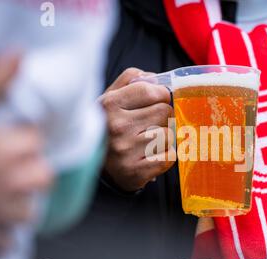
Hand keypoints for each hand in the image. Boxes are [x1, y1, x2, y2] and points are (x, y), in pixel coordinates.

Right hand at [0, 54, 52, 254]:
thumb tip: (19, 54)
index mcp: (11, 150)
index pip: (34, 144)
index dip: (17, 143)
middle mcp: (13, 181)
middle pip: (41, 178)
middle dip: (23, 174)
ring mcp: (1, 213)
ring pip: (28, 211)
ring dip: (13, 205)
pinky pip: (7, 240)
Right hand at [101, 68, 175, 191]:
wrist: (96, 167)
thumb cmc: (108, 127)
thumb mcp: (110, 98)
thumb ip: (131, 80)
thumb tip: (155, 78)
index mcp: (109, 105)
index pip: (152, 91)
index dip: (161, 94)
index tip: (157, 100)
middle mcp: (117, 127)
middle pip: (165, 112)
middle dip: (163, 117)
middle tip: (150, 124)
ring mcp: (126, 151)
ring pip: (169, 135)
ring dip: (164, 138)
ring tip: (148, 141)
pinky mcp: (136, 171)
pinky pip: (170, 156)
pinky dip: (165, 156)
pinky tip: (150, 156)